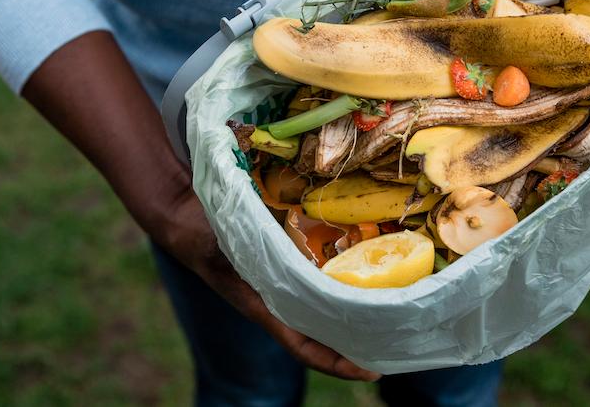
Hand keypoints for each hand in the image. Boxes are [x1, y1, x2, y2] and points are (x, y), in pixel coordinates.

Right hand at [159, 185, 380, 381]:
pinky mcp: (293, 265)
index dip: (337, 364)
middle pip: (326, 335)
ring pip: (329, 310)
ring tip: (396, 312)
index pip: (304, 348)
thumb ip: (245, 253)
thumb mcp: (223, 246)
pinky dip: (348, 280)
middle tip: (399, 342)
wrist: (190, 217)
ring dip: (359, 313)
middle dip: (360, 343)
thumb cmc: (205, 236)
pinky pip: (326, 279)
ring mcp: (289, 285)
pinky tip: (373, 268)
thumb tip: (270, 256)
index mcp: (264, 308)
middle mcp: (281, 302)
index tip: (370, 371)